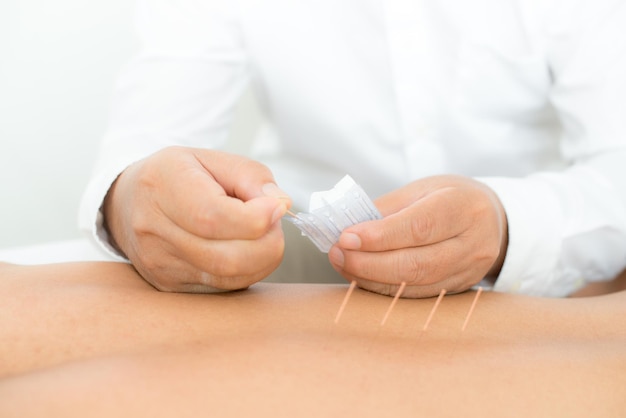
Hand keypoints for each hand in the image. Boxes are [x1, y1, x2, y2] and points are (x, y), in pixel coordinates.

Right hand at [103, 146, 290, 291]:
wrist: (127, 202)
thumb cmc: (178, 177)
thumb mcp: (213, 159)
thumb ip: (251, 176)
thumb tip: (281, 204)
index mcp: (162, 186)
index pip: (212, 217)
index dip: (256, 218)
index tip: (276, 207)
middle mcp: (154, 230)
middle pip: (226, 257)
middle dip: (268, 242)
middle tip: (273, 221)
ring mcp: (159, 264)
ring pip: (229, 277)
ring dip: (262, 258)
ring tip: (260, 233)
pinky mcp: (169, 286)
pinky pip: (225, 287)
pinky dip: (248, 270)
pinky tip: (245, 248)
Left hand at [328, 175, 507, 297]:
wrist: (493, 219)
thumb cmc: (450, 198)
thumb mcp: (422, 190)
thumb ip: (386, 209)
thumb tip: (347, 228)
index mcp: (463, 207)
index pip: (419, 227)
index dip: (380, 236)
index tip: (346, 237)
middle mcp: (472, 243)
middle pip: (417, 263)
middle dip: (370, 262)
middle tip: (338, 253)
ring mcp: (468, 271)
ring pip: (416, 285)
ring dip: (372, 278)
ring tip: (343, 263)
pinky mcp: (458, 290)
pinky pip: (417, 296)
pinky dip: (385, 288)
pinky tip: (362, 277)